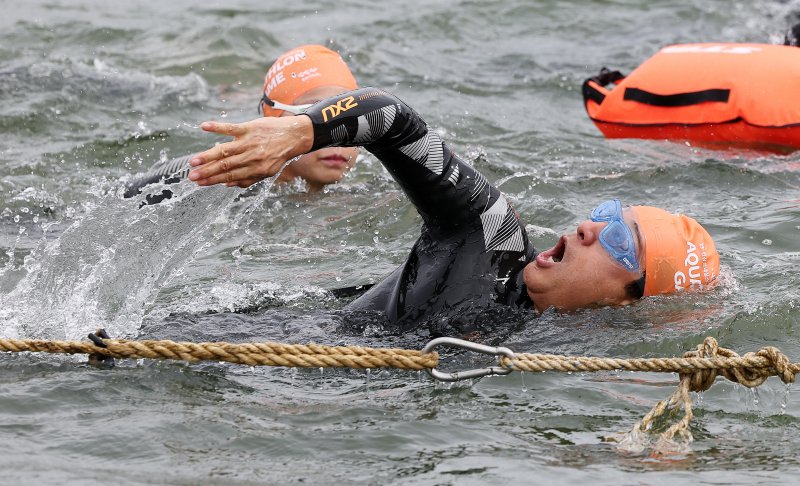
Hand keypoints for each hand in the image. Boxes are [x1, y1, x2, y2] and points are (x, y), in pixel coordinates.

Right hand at [187, 115, 313, 187]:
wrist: (294, 136)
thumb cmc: (278, 155)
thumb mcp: (267, 171)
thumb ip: (248, 179)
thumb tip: (227, 185)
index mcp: (256, 169)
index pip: (230, 176)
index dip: (214, 180)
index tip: (199, 183)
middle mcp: (252, 157)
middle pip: (226, 165)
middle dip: (207, 172)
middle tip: (191, 176)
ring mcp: (250, 142)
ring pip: (225, 150)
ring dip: (208, 155)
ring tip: (193, 161)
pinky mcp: (249, 128)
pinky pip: (231, 128)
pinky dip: (217, 127)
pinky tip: (204, 127)